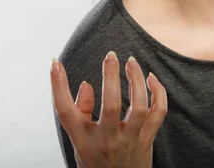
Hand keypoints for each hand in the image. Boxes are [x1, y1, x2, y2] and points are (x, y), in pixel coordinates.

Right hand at [50, 51, 167, 167]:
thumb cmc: (96, 161)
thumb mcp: (79, 141)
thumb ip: (80, 112)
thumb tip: (87, 84)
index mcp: (83, 139)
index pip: (65, 111)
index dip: (58, 85)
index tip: (55, 63)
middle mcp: (106, 139)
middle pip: (110, 104)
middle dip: (111, 75)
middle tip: (110, 56)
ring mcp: (129, 140)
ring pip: (138, 106)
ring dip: (137, 80)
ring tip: (131, 62)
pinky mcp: (147, 139)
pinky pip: (158, 113)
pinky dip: (158, 93)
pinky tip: (151, 79)